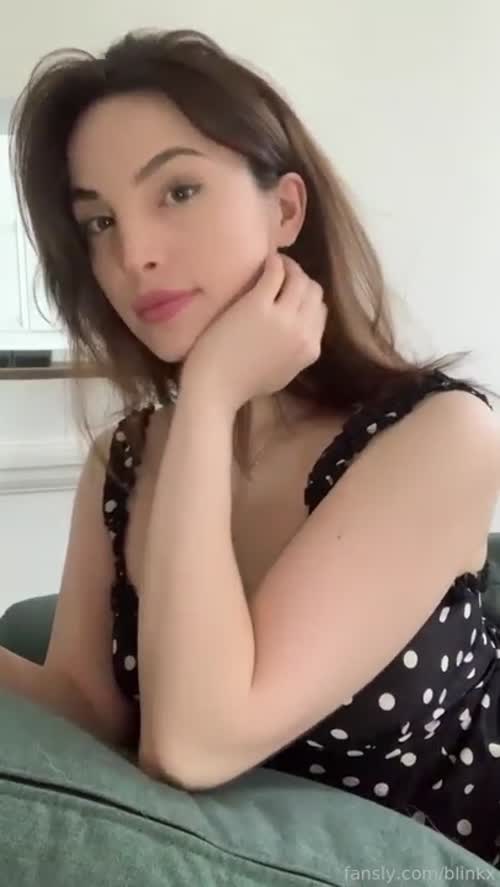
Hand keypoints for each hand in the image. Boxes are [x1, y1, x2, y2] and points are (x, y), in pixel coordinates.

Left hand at [181, 254, 326, 410]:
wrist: (215, 387)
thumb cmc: (243, 384)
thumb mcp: (284, 374)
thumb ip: (297, 351)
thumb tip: (299, 329)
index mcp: (311, 350)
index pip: (320, 312)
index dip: (307, 299)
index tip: (293, 293)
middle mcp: (303, 332)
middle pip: (314, 292)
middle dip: (302, 280)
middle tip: (285, 274)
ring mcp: (283, 318)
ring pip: (300, 279)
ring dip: (290, 266)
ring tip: (275, 264)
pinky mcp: (258, 305)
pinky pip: (276, 272)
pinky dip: (274, 262)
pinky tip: (266, 260)